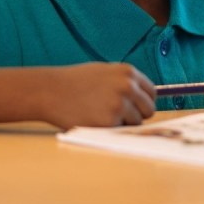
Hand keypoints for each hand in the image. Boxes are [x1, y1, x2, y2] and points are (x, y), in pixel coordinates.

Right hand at [39, 63, 155, 129]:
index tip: (137, 107)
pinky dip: (110, 129)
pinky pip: (120, 131)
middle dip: (138, 114)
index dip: (144, 101)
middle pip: (149, 109)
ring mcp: (120, 104)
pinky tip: (94, 119)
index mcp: (128, 72)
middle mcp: (127, 87)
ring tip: (101, 114)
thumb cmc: (75, 81)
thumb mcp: (104, 72)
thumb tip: (144, 96)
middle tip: (120, 115)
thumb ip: (125, 81)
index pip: (151, 92)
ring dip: (123, 123)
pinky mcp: (110, 122)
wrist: (52, 91)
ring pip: (136, 123)